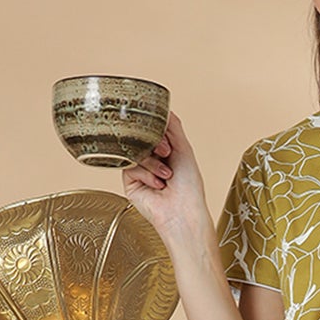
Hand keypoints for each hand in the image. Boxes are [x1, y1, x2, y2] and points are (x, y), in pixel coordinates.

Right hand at [120, 111, 210, 252]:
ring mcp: (139, 171)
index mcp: (164, 152)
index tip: (168, 140)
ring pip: (135, 151)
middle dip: (156, 145)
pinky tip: (157, 185)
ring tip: (166, 175)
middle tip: (167, 153)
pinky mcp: (130, 182)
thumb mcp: (184, 149)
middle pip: (141, 139)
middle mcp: (150, 160)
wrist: (182, 212)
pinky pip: (130, 166)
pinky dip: (145, 173)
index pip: (152, 131)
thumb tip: (164, 107)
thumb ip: (173, 126)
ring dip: (153, 162)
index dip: (158, 131)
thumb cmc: (189, 187)